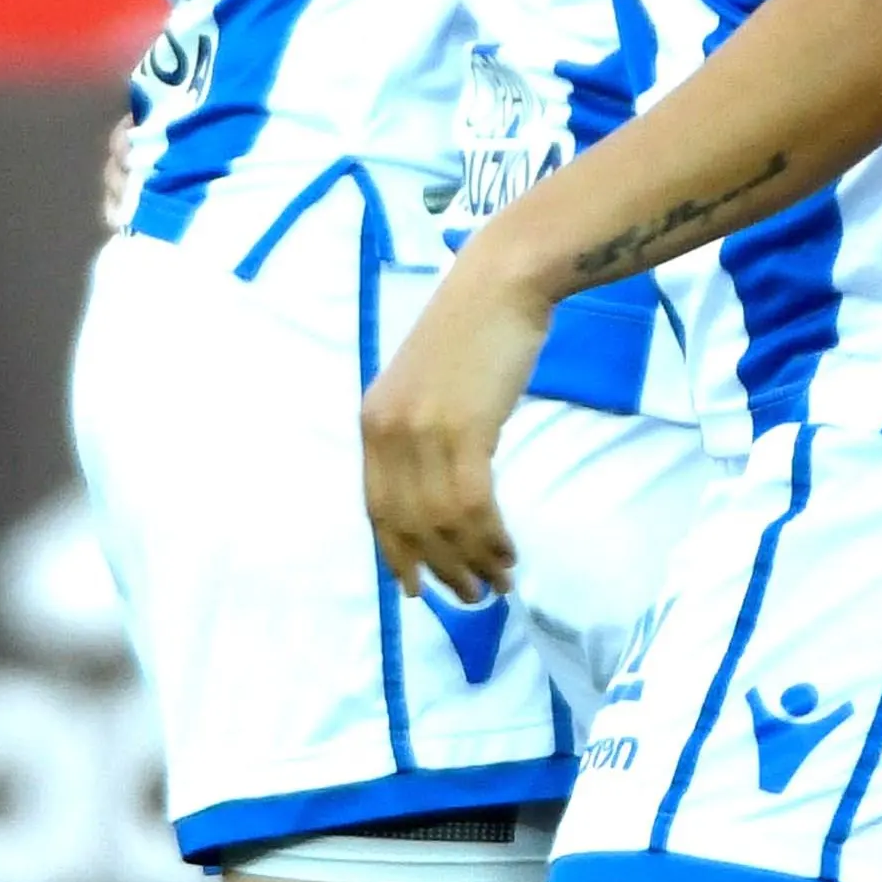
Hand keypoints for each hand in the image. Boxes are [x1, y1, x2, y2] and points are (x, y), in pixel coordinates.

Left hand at [357, 256, 552, 602]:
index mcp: (372, 423)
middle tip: (472, 597)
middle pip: (408, 524)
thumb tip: (443, 492)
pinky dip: (490, 536)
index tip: (419, 589)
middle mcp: (387, 432)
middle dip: (440, 569)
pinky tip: (508, 551)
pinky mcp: (463, 429)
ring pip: (442, 521)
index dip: (398, 555)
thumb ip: (424, 436)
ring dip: (472, 561)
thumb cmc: (474, 330)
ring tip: (498, 583)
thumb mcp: (428, 388)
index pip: (377, 509)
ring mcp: (422, 431)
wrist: (501, 284)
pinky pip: (472, 504)